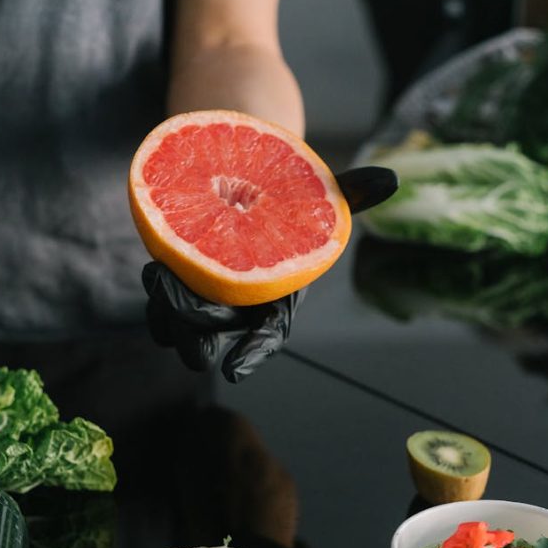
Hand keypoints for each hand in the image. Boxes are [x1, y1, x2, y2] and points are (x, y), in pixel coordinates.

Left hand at [142, 165, 397, 382]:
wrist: (247, 189)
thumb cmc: (288, 199)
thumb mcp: (320, 191)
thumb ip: (354, 191)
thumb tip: (392, 177)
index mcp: (279, 297)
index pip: (269, 335)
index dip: (254, 353)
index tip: (234, 370)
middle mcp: (243, 309)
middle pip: (213, 337)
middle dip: (190, 324)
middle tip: (169, 285)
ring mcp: (210, 305)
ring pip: (182, 334)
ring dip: (165, 314)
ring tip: (158, 273)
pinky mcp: (181, 295)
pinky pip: (162, 318)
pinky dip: (156, 302)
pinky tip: (155, 269)